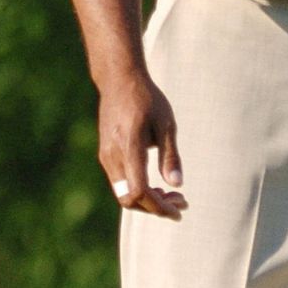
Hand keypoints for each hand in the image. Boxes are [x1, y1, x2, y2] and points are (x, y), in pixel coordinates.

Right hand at [97, 71, 187, 218]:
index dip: (159, 206)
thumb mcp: (166, 124)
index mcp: (129, 146)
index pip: (139, 191)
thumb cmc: (146, 98)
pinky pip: (120, 183)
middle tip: (181, 202)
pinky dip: (138, 190)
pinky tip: (156, 185)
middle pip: (130, 200)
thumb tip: (177, 185)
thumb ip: (170, 156)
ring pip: (124, 194)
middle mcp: (112, 155)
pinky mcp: (106, 154)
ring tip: (172, 195)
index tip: (180, 208)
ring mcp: (106, 156)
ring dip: (148, 201)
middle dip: (156, 207)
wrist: (119, 79)